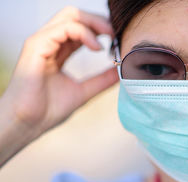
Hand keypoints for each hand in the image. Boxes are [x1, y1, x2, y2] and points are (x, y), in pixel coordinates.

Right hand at [2, 6, 117, 134]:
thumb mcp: (84, 91)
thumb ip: (101, 80)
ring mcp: (41, 42)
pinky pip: (63, 28)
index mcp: (59, 51)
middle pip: (76, 15)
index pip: (80, 28)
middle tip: (115, 33)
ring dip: (94, 23)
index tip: (117, 39)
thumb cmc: (48, 110)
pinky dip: (84, 33)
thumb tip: (121, 71)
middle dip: (99, 20)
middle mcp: (49, 43)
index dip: (100, 29)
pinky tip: (97, 47)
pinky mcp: (36, 46)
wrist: (29, 123)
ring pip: (70, 16)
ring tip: (110, 36)